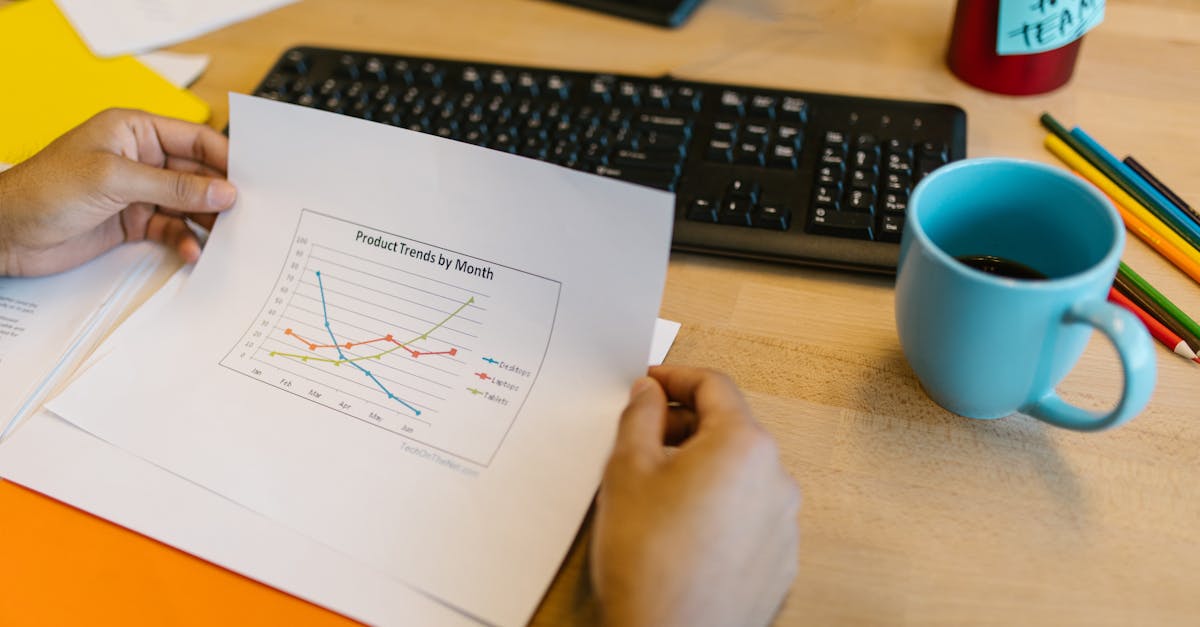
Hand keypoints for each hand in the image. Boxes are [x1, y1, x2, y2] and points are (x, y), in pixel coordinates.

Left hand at [0, 108, 235, 275]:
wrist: (6, 233)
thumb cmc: (44, 190)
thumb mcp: (114, 179)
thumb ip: (173, 186)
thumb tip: (223, 191)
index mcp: (136, 131)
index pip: (195, 139)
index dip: (226, 158)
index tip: (254, 179)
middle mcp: (142, 159)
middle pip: (198, 174)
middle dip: (222, 194)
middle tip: (249, 214)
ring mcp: (139, 192)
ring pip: (190, 205)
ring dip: (208, 222)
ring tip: (227, 238)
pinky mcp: (134, 222)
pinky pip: (173, 229)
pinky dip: (186, 241)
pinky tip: (192, 251)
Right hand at [591, 366, 800, 626]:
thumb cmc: (649, 559)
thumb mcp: (627, 469)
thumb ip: (639, 415)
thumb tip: (650, 392)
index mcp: (743, 444)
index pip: (714, 386)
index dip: (675, 377)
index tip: (648, 383)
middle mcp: (776, 477)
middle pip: (731, 429)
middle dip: (685, 426)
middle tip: (641, 440)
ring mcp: (783, 523)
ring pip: (740, 474)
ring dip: (703, 469)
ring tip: (658, 492)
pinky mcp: (780, 560)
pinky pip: (749, 516)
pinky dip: (720, 509)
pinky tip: (683, 531)